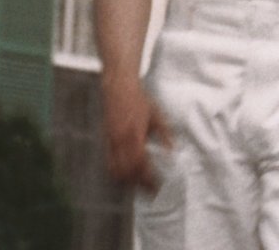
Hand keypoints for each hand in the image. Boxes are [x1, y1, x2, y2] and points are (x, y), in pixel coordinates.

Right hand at [102, 77, 173, 192]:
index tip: (158, 186)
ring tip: (141, 187)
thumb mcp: (157, 116)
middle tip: (152, 191)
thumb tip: (172, 152)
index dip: (148, 178)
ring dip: (128, 181)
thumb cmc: (140, 100)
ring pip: (116, 170)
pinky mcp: (106, 141)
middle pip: (127, 172)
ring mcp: (111, 141)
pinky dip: (118, 173)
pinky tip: (127, 176)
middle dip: (139, 185)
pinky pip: (110, 162)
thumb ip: (165, 135)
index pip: (140, 164)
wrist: (119, 88)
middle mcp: (120, 141)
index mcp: (134, 135)